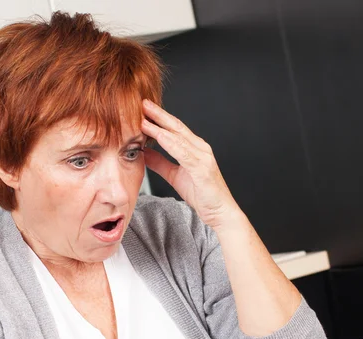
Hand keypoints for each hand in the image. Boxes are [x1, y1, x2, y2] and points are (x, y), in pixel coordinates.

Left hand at [141, 99, 240, 229]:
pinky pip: (183, 153)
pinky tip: (158, 137)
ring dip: (160, 126)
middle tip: (142, 102)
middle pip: (176, 126)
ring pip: (178, 137)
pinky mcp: (202, 168)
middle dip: (158, 114)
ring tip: (144, 118)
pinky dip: (169, 143)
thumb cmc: (202, 195)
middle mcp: (200, 148)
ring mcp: (202, 157)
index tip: (142, 109)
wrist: (220, 212)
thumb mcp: (174, 175)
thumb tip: (143, 151)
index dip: (158, 117)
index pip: (174, 129)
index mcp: (194, 149)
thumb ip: (160, 163)